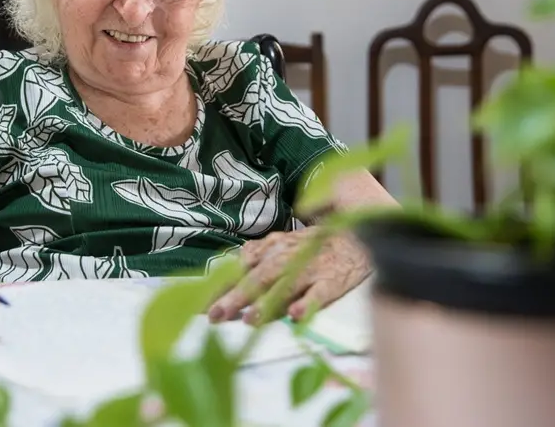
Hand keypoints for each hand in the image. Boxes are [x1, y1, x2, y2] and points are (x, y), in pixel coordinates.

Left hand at [207, 228, 369, 324]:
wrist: (355, 236)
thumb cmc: (309, 249)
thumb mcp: (278, 248)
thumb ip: (252, 263)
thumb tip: (219, 284)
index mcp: (269, 248)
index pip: (239, 268)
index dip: (219, 287)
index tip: (199, 305)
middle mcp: (286, 256)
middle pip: (258, 276)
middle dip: (236, 297)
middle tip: (216, 316)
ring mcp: (309, 267)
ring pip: (286, 283)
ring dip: (268, 301)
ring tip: (250, 319)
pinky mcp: (332, 280)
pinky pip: (320, 292)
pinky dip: (308, 303)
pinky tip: (296, 315)